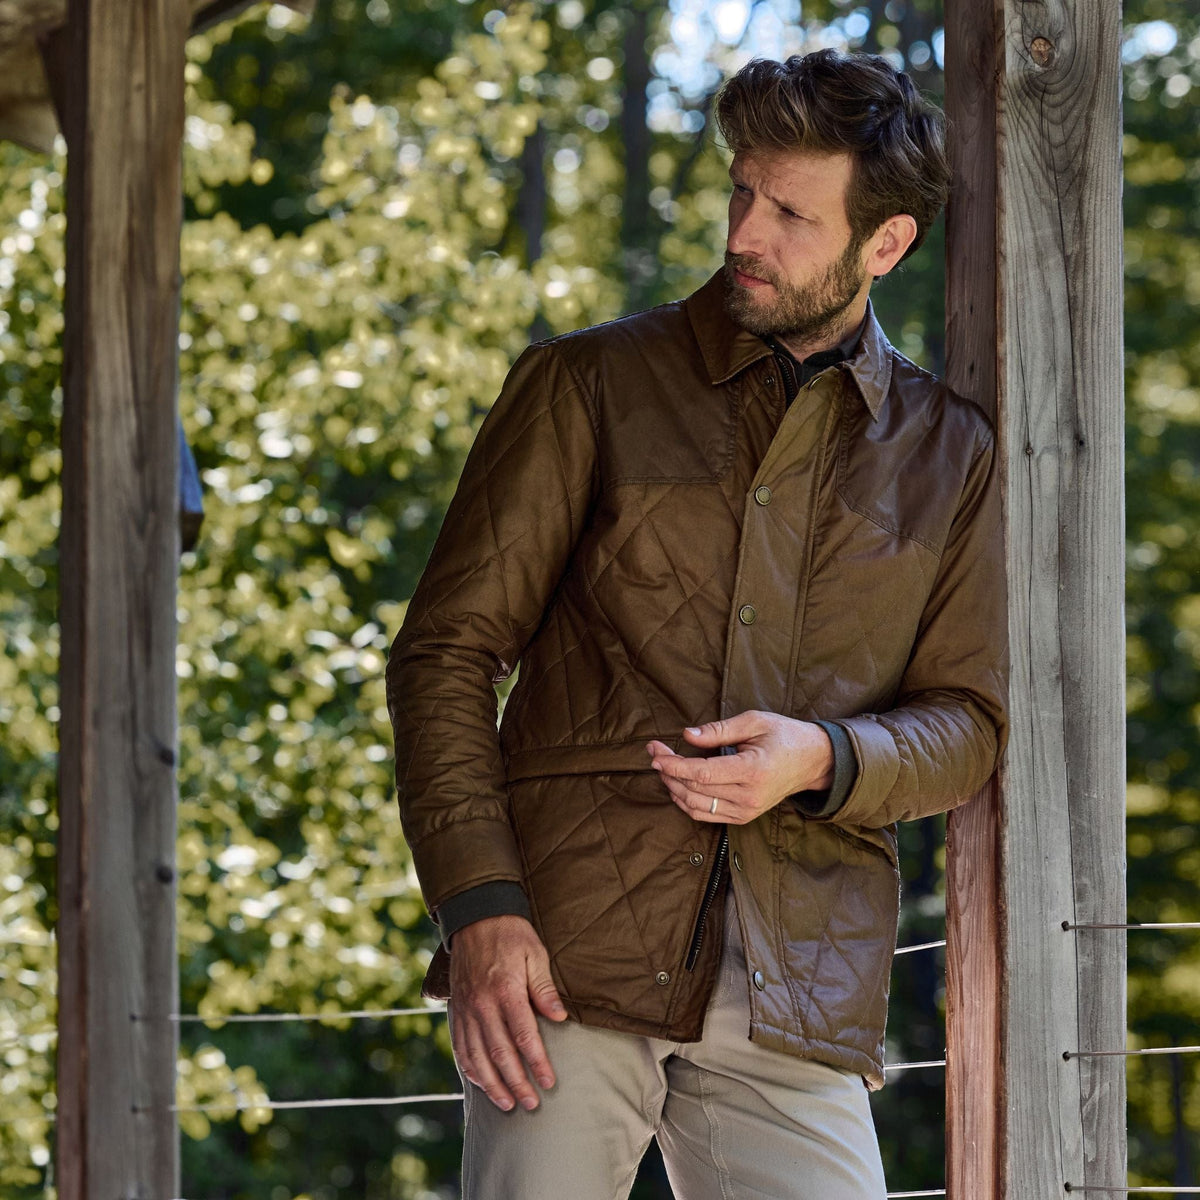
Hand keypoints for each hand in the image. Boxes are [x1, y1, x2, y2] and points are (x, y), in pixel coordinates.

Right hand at [449, 914, 567, 1111]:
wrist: (475, 917)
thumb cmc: (511, 935)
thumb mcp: (535, 953)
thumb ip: (544, 987)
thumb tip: (559, 1017)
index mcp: (505, 990)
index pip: (524, 1036)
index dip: (537, 1063)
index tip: (548, 1082)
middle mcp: (482, 1004)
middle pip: (500, 1053)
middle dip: (516, 1083)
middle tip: (531, 1104)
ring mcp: (466, 1009)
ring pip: (477, 1057)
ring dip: (493, 1084)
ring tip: (508, 1104)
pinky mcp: (457, 1010)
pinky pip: (461, 1047)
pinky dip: (471, 1070)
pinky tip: (483, 1084)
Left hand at [646, 710, 833, 824]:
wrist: (812, 761)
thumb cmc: (784, 736)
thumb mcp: (754, 722)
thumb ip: (718, 731)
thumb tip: (686, 735)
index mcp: (752, 770)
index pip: (702, 773)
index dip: (673, 764)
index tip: (655, 751)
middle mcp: (748, 796)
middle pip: (694, 790)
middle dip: (668, 771)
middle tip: (654, 752)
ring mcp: (746, 811)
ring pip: (695, 806)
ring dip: (673, 787)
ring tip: (663, 766)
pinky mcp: (743, 817)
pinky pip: (705, 815)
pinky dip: (685, 802)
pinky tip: (677, 785)